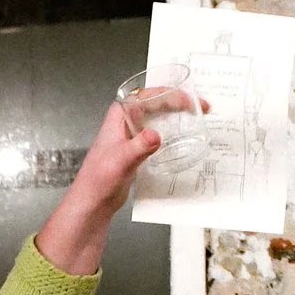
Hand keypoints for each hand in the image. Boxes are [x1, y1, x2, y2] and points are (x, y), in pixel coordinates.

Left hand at [34, 84, 202, 276]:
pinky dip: (172, 133)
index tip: (187, 99)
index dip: (168, 93)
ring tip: (196, 118)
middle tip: (200, 106)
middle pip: (155, 103)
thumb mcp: (121, 161)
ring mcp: (131, 136)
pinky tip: (183, 140)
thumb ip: (138, 147)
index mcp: (119, 117)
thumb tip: (155, 136)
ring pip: (157, 118)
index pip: (146, 94)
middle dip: (179, 102)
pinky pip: (158, 134)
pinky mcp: (137, 150)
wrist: (93, 202)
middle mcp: (125, 122)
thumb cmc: (98, 180)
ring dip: (177, 116)